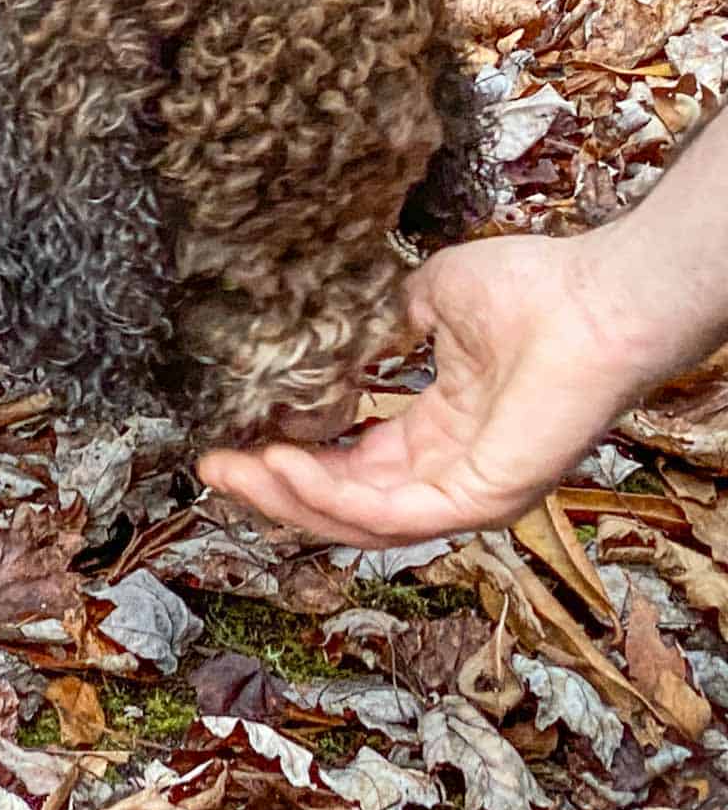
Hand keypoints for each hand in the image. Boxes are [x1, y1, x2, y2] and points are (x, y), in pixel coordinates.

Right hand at [199, 233, 646, 547]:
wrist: (595, 295)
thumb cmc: (534, 289)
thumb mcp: (432, 298)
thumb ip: (385, 321)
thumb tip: (340, 319)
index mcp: (441, 432)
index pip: (353, 465)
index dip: (292, 457)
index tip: (235, 438)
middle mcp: (449, 471)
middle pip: (344, 503)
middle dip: (273, 490)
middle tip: (214, 466)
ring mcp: (465, 491)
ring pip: (358, 520)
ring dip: (289, 498)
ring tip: (235, 469)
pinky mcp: (479, 498)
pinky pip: (390, 512)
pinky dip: (329, 493)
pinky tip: (282, 463)